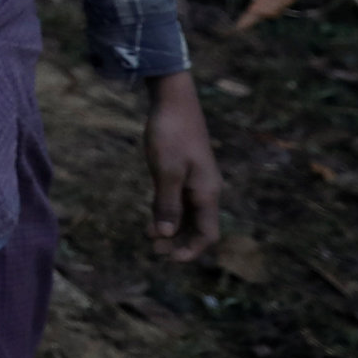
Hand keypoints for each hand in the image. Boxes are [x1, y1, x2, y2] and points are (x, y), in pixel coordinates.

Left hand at [143, 72, 221, 260]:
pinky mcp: (185, 169)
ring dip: (173, 227)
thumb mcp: (166, 171)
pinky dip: (169, 211)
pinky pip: (181, 199)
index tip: (168, 258)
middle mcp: (206, 189)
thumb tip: (166, 235)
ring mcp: (196, 179)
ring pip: (189, 214)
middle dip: (179, 242)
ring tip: (150, 235)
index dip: (191, 250)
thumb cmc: (170, 133)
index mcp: (207, 193)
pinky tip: (154, 214)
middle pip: (199, 227)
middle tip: (153, 248)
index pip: (207, 234)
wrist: (173, 99)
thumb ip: (167, 204)